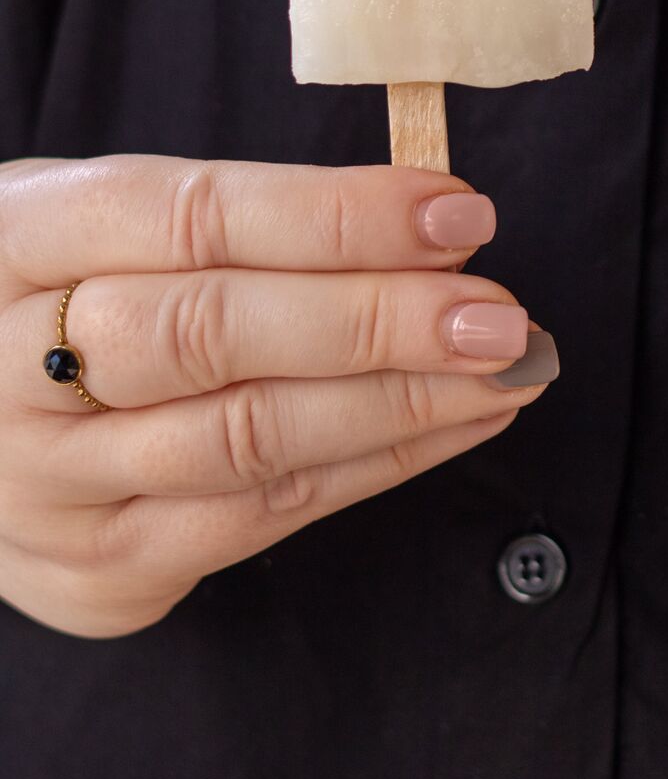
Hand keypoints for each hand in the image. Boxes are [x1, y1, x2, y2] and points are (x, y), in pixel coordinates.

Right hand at [0, 156, 553, 637]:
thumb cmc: (67, 292)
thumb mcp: (110, 217)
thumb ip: (247, 218)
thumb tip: (430, 227)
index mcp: (17, 240)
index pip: (191, 218)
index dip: (334, 216)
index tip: (457, 209)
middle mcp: (12, 367)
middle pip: (216, 337)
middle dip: (379, 321)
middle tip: (499, 313)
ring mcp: (48, 483)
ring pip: (250, 439)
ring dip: (402, 403)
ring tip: (507, 369)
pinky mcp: (98, 568)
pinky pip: (262, 517)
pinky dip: (377, 465)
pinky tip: (455, 423)